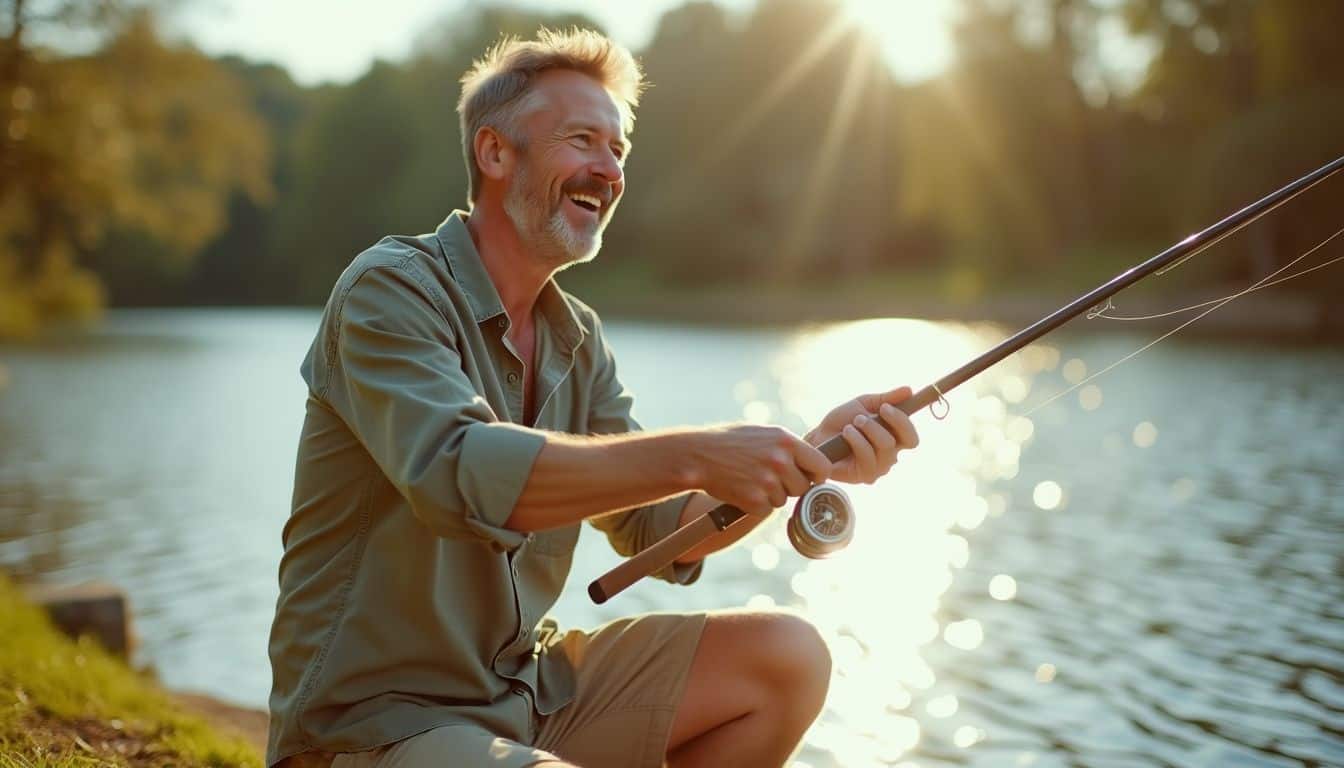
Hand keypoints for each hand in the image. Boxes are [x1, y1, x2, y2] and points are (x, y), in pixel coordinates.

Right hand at [685, 424, 831, 516]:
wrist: (698, 455)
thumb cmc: (729, 442)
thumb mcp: (762, 433)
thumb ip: (787, 446)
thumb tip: (812, 460)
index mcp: (786, 440)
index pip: (822, 465)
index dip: (817, 475)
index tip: (810, 477)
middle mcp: (780, 460)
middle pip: (803, 487)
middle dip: (790, 487)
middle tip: (769, 478)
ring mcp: (768, 481)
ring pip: (784, 499)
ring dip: (771, 495)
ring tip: (750, 479)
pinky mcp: (755, 500)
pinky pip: (766, 509)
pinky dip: (756, 504)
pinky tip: (742, 489)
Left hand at [806, 385, 919, 484]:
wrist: (818, 436)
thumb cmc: (842, 422)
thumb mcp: (864, 404)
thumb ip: (886, 398)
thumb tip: (909, 390)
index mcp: (894, 439)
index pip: (912, 436)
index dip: (904, 421)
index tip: (886, 407)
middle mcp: (891, 455)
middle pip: (907, 442)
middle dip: (889, 422)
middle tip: (868, 413)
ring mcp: (880, 468)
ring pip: (887, 447)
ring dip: (868, 430)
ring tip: (851, 424)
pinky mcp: (865, 476)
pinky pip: (869, 458)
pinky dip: (857, 441)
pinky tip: (846, 434)